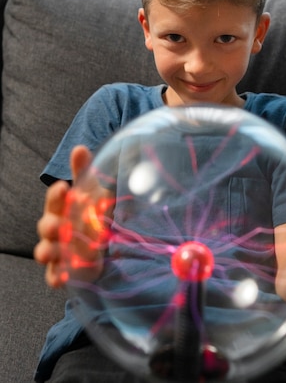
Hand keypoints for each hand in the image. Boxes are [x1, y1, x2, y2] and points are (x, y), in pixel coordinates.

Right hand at [34, 145, 113, 287]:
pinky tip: (60, 279)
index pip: (54, 199)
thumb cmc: (88, 213)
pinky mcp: (64, 271)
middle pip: (46, 226)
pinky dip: (55, 278)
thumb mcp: (91, 191)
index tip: (64, 188)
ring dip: (46, 252)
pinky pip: (54, 276)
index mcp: (61, 208)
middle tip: (57, 225)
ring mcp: (58, 251)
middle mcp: (56, 229)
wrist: (99, 244)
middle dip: (49, 226)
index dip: (57, 195)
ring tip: (50, 252)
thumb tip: (79, 148)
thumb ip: (83, 172)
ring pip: (45, 251)